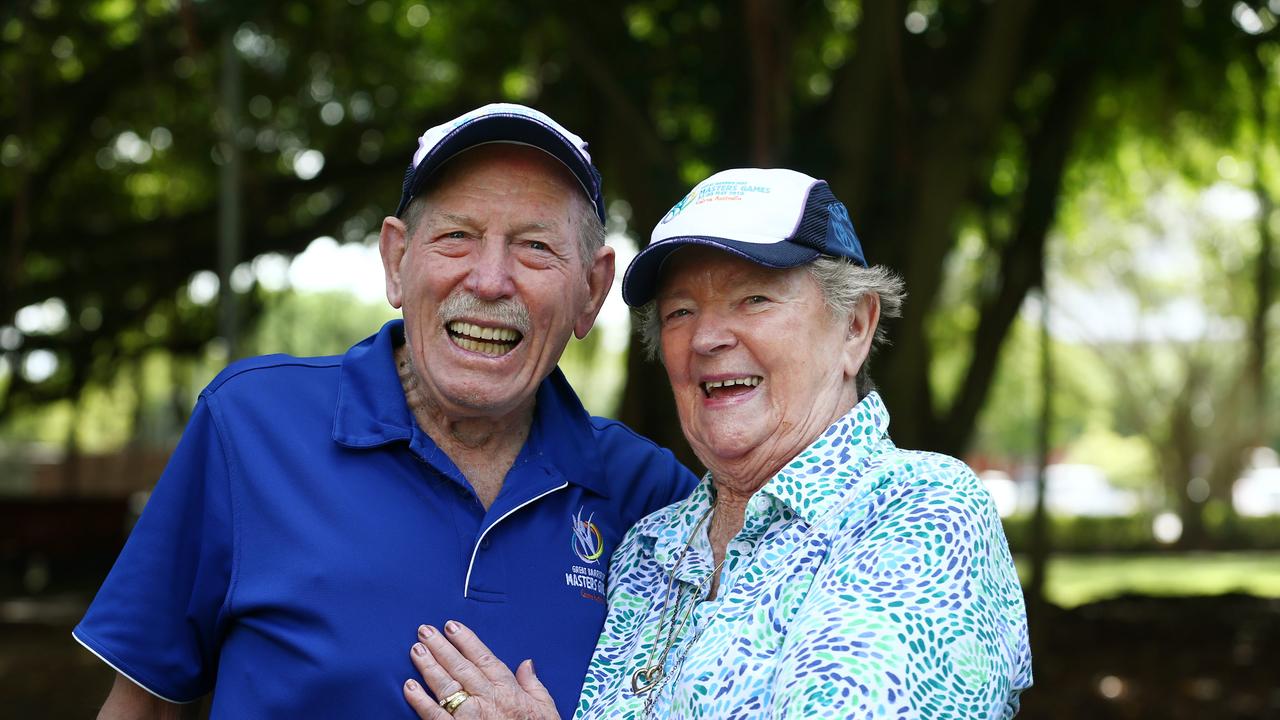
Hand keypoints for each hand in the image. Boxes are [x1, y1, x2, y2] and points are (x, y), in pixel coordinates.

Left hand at [403, 621, 559, 719]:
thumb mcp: (545, 708)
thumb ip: (534, 684)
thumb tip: (527, 662)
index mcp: (507, 689)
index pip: (483, 657)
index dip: (466, 640)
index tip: (451, 626)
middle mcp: (487, 698)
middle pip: (460, 666)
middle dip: (441, 646)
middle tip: (425, 630)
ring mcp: (470, 716)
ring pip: (446, 685)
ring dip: (429, 666)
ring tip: (415, 649)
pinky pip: (434, 715)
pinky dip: (420, 700)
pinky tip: (409, 686)